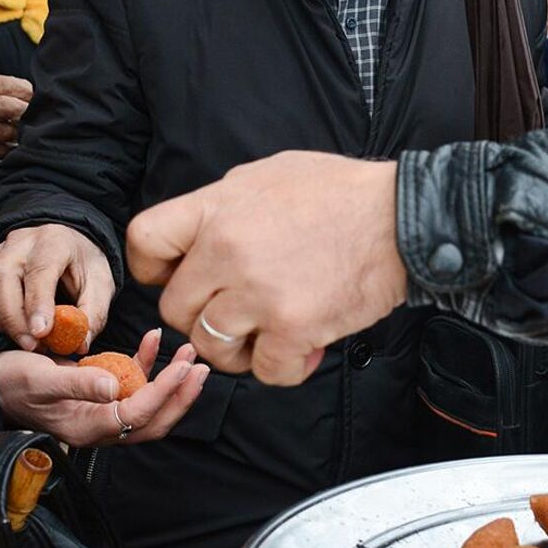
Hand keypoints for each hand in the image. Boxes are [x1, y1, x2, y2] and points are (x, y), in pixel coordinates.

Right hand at [0, 71, 33, 160]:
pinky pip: (1, 150)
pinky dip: (10, 147)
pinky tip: (11, 142)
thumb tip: (38, 98)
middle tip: (35, 117)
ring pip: (10, 132)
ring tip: (22, 129)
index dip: (33, 96)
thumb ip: (9, 88)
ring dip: (21, 132)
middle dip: (29, 114)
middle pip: (15, 109)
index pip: (18, 88)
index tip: (36, 100)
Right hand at [0, 223, 113, 348]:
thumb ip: (92, 313)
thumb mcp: (100, 285)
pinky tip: (9, 333)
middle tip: (31, 346)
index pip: (40, 269)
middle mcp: (19, 243)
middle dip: (13, 318)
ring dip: (1, 323)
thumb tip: (80, 343)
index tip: (41, 332)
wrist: (66, 248)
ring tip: (25, 342)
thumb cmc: (82, 267)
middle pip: (2, 277)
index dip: (38, 302)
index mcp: (53, 241)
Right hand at [0, 328, 208, 445]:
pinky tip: (153, 340)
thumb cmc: (10, 380)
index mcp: (87, 428)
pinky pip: (130, 385)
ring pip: (147, 404)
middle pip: (153, 420)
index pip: (138, 415)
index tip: (184, 366)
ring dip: (170, 380)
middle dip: (181, 395)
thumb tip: (115, 387)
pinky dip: (145, 364)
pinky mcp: (98, 395)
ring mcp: (100, 411)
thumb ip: (78, 383)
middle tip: (201, 368)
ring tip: (188, 353)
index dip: (165, 392)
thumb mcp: (40, 378)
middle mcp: (99, 425)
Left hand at [127, 152, 407, 385]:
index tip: (177, 278)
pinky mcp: (293, 328)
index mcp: (217, 206)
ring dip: (239, 348)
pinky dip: (286, 366)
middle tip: (240, 312)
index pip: (144, 240)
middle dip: (203, 316)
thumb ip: (225, 205)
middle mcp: (227, 250)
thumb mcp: (268, 176)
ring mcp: (258, 292)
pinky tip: (307, 346)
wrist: (403, 216)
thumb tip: (198, 235)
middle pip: (175, 307)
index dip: (154, 269)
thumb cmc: (342, 193)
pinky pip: (265, 371)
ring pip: (211, 345)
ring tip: (272, 332)